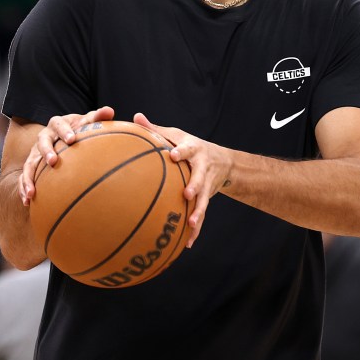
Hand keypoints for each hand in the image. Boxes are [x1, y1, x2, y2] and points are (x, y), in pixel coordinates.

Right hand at [19, 106, 114, 205]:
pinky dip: (24, 188)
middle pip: (42, 142)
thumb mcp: (88, 122)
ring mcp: (36, 151)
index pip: (59, 125)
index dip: (64, 131)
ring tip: (32, 192)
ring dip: (29, 177)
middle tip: (54, 161)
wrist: (67, 135)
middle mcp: (44, 137)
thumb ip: (97, 117)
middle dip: (47, 151)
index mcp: (57, 124)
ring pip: (29, 163)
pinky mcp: (33, 164)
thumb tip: (109, 110)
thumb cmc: (80, 129)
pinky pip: (26, 176)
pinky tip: (27, 202)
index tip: (72, 139)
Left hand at [133, 112, 233, 247]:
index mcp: (193, 150)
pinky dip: (196, 229)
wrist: (223, 161)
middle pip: (200, 177)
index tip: (173, 155)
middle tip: (187, 194)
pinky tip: (188, 243)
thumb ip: (155, 128)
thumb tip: (135, 116)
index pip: (186, 149)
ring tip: (192, 224)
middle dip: (195, 186)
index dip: (181, 152)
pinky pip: (202, 214)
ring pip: (204, 200)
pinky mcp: (207, 198)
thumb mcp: (176, 134)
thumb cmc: (190, 145)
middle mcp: (202, 168)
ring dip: (199, 212)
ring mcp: (206, 185)